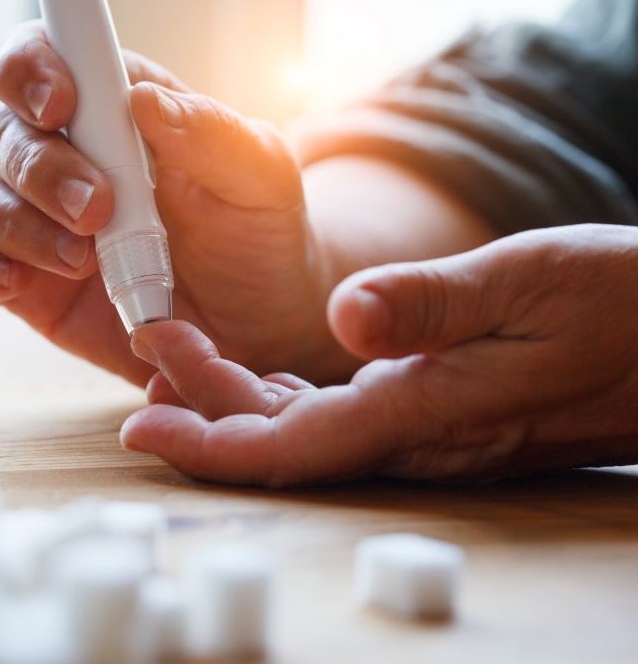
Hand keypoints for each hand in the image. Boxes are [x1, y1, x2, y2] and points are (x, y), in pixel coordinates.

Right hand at [0, 21, 351, 385]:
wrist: (257, 325)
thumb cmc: (256, 238)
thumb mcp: (260, 179)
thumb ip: (210, 133)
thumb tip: (143, 98)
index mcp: (119, 113)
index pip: (50, 60)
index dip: (35, 70)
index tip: (61, 105)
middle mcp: (69, 158)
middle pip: (7, 133)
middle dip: (44, 170)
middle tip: (98, 210)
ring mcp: (40, 221)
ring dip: (21, 226)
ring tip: (83, 260)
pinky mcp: (27, 280)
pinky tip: (15, 284)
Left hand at [121, 225, 637, 486]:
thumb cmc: (614, 310)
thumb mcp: (525, 284)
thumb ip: (431, 305)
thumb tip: (343, 316)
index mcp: (420, 412)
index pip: (288, 449)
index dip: (207, 446)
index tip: (142, 429)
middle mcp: (410, 433)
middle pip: (279, 439)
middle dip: (202, 403)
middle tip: (151, 346)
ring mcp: (420, 426)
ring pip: (301, 425)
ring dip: (233, 392)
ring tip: (180, 345)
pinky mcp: (430, 407)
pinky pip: (334, 411)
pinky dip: (279, 392)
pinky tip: (252, 368)